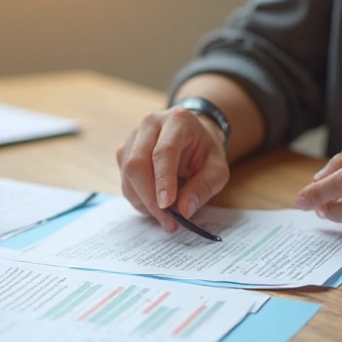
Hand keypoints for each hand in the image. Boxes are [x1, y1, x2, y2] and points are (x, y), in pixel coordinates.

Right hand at [116, 108, 229, 231]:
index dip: (163, 180)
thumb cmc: (205, 152)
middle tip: (167, 221)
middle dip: (149, 197)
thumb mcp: (217, 170)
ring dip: (143, 201)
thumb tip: (183, 210)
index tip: (168, 206)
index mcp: (177, 121)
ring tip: (165, 217)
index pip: (163, 152)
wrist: (193, 137)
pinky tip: (154, 204)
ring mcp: (133, 137)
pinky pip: (124, 180)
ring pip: (127, 174)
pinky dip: (138, 198)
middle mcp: (150, 124)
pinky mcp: (124, 151)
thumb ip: (203, 188)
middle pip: (136, 163)